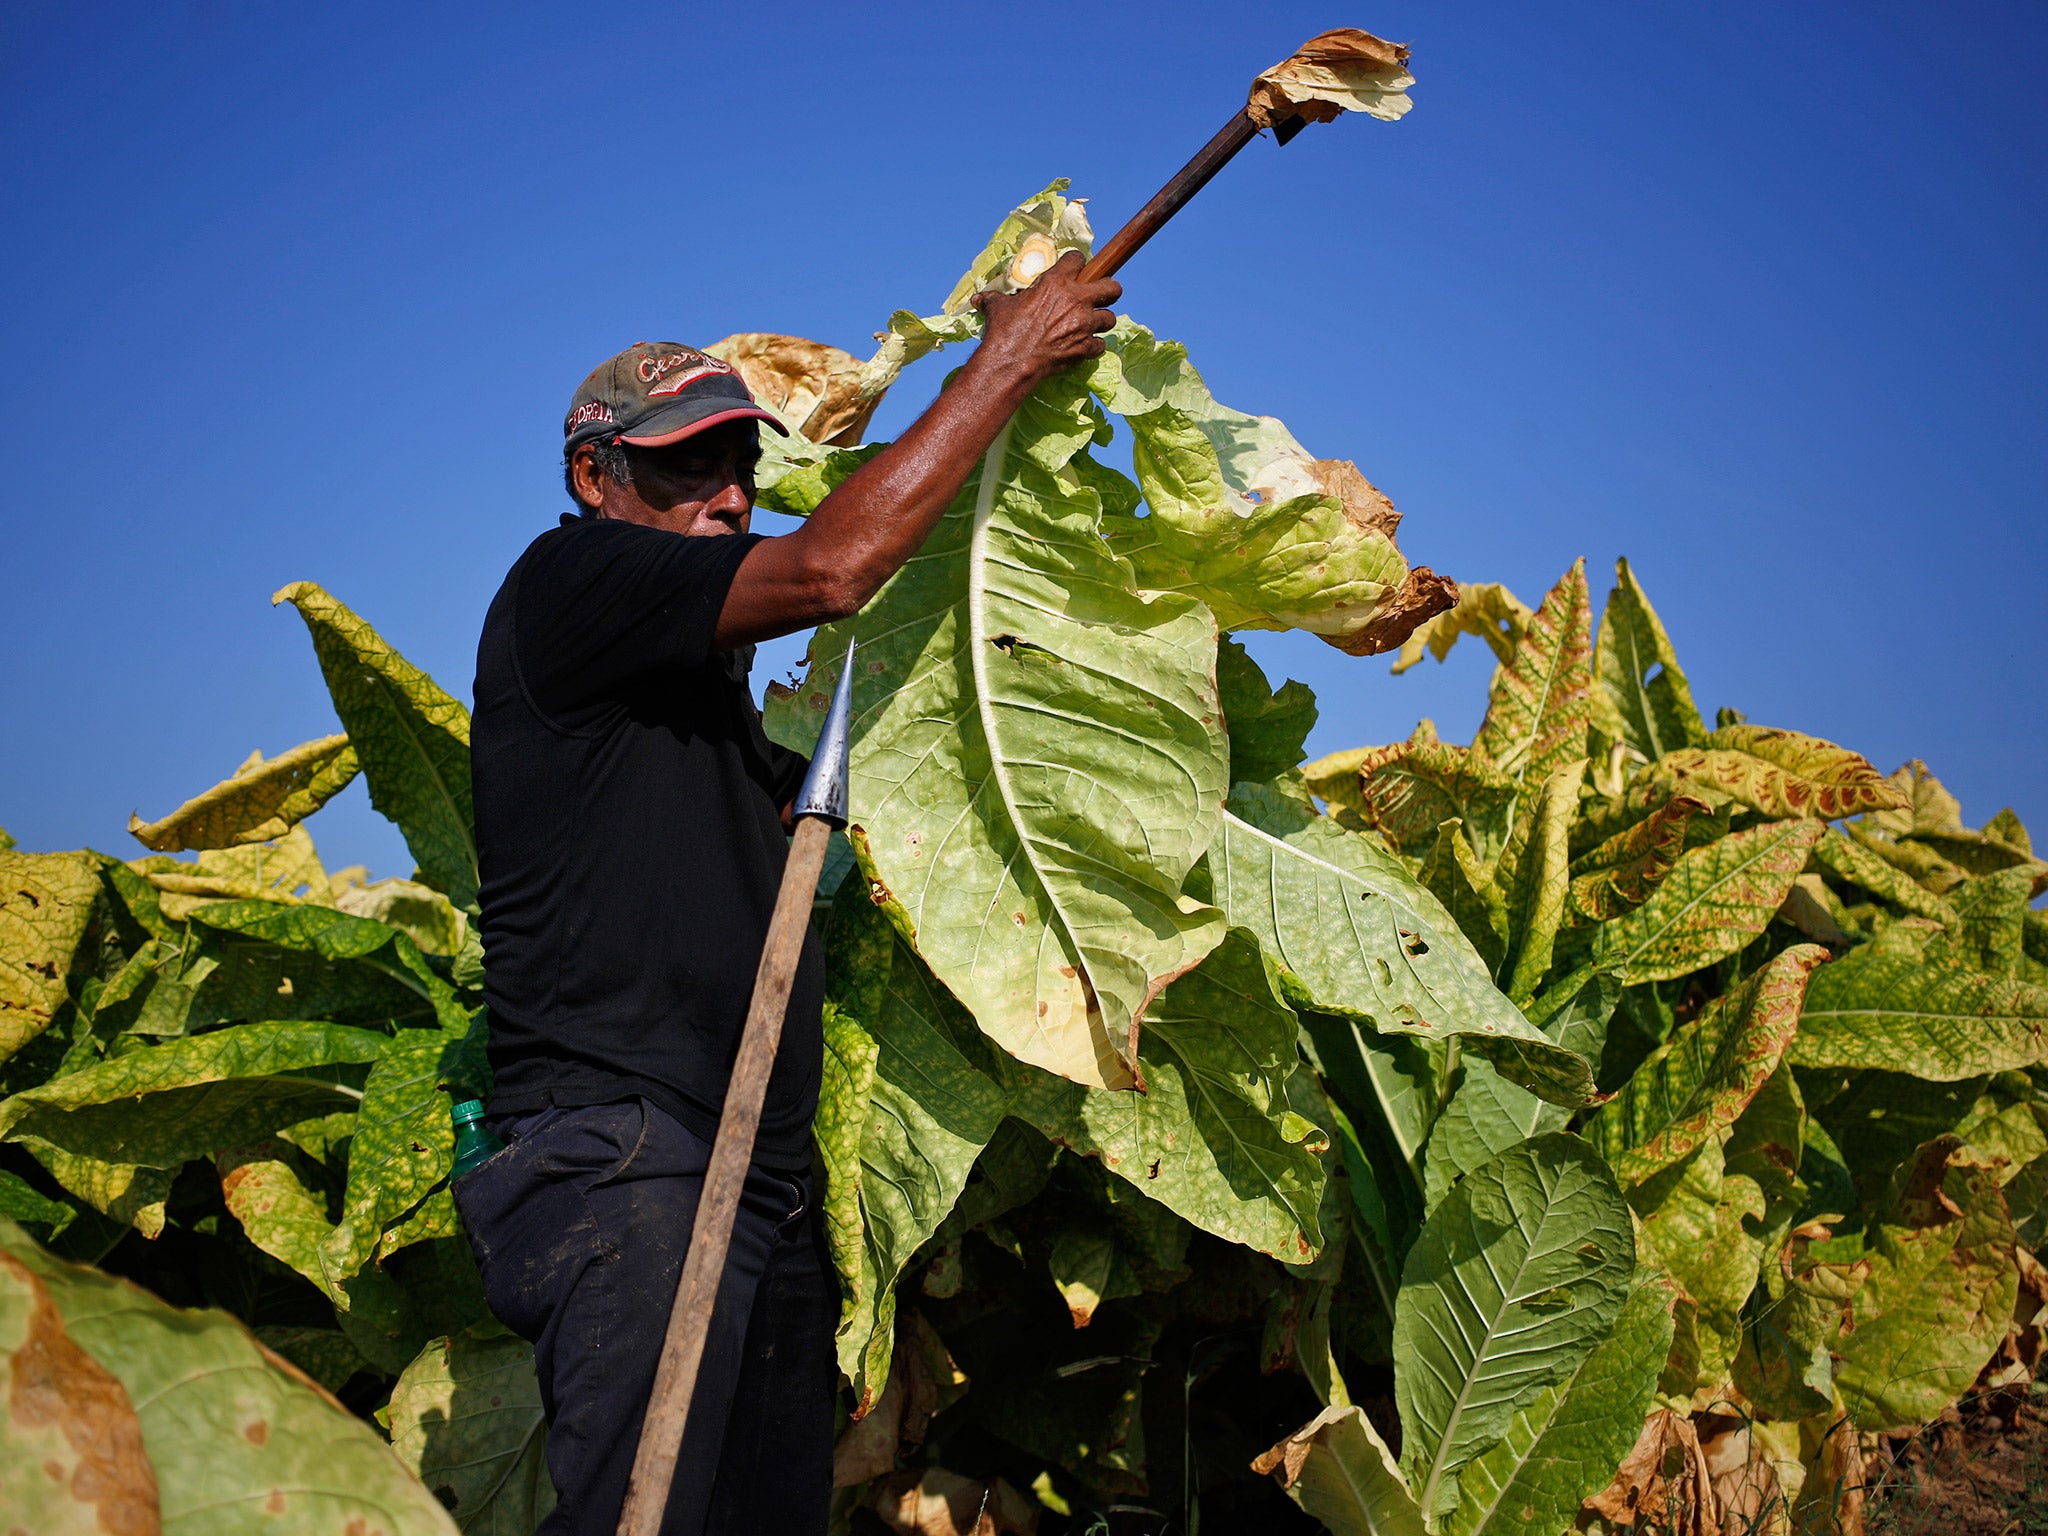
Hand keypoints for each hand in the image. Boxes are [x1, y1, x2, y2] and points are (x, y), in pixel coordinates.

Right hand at [970, 250, 1120, 385]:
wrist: (1011, 361)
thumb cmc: (1004, 330)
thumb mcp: (997, 307)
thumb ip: (994, 299)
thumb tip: (978, 298)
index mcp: (1056, 282)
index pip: (1078, 259)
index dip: (1077, 264)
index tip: (1075, 271)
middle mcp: (1076, 300)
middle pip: (1113, 288)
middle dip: (1110, 291)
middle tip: (1101, 297)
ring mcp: (1084, 325)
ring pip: (1110, 318)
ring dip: (1102, 322)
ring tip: (1091, 325)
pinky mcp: (1085, 348)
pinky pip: (1101, 345)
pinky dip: (1094, 347)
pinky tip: (1084, 348)